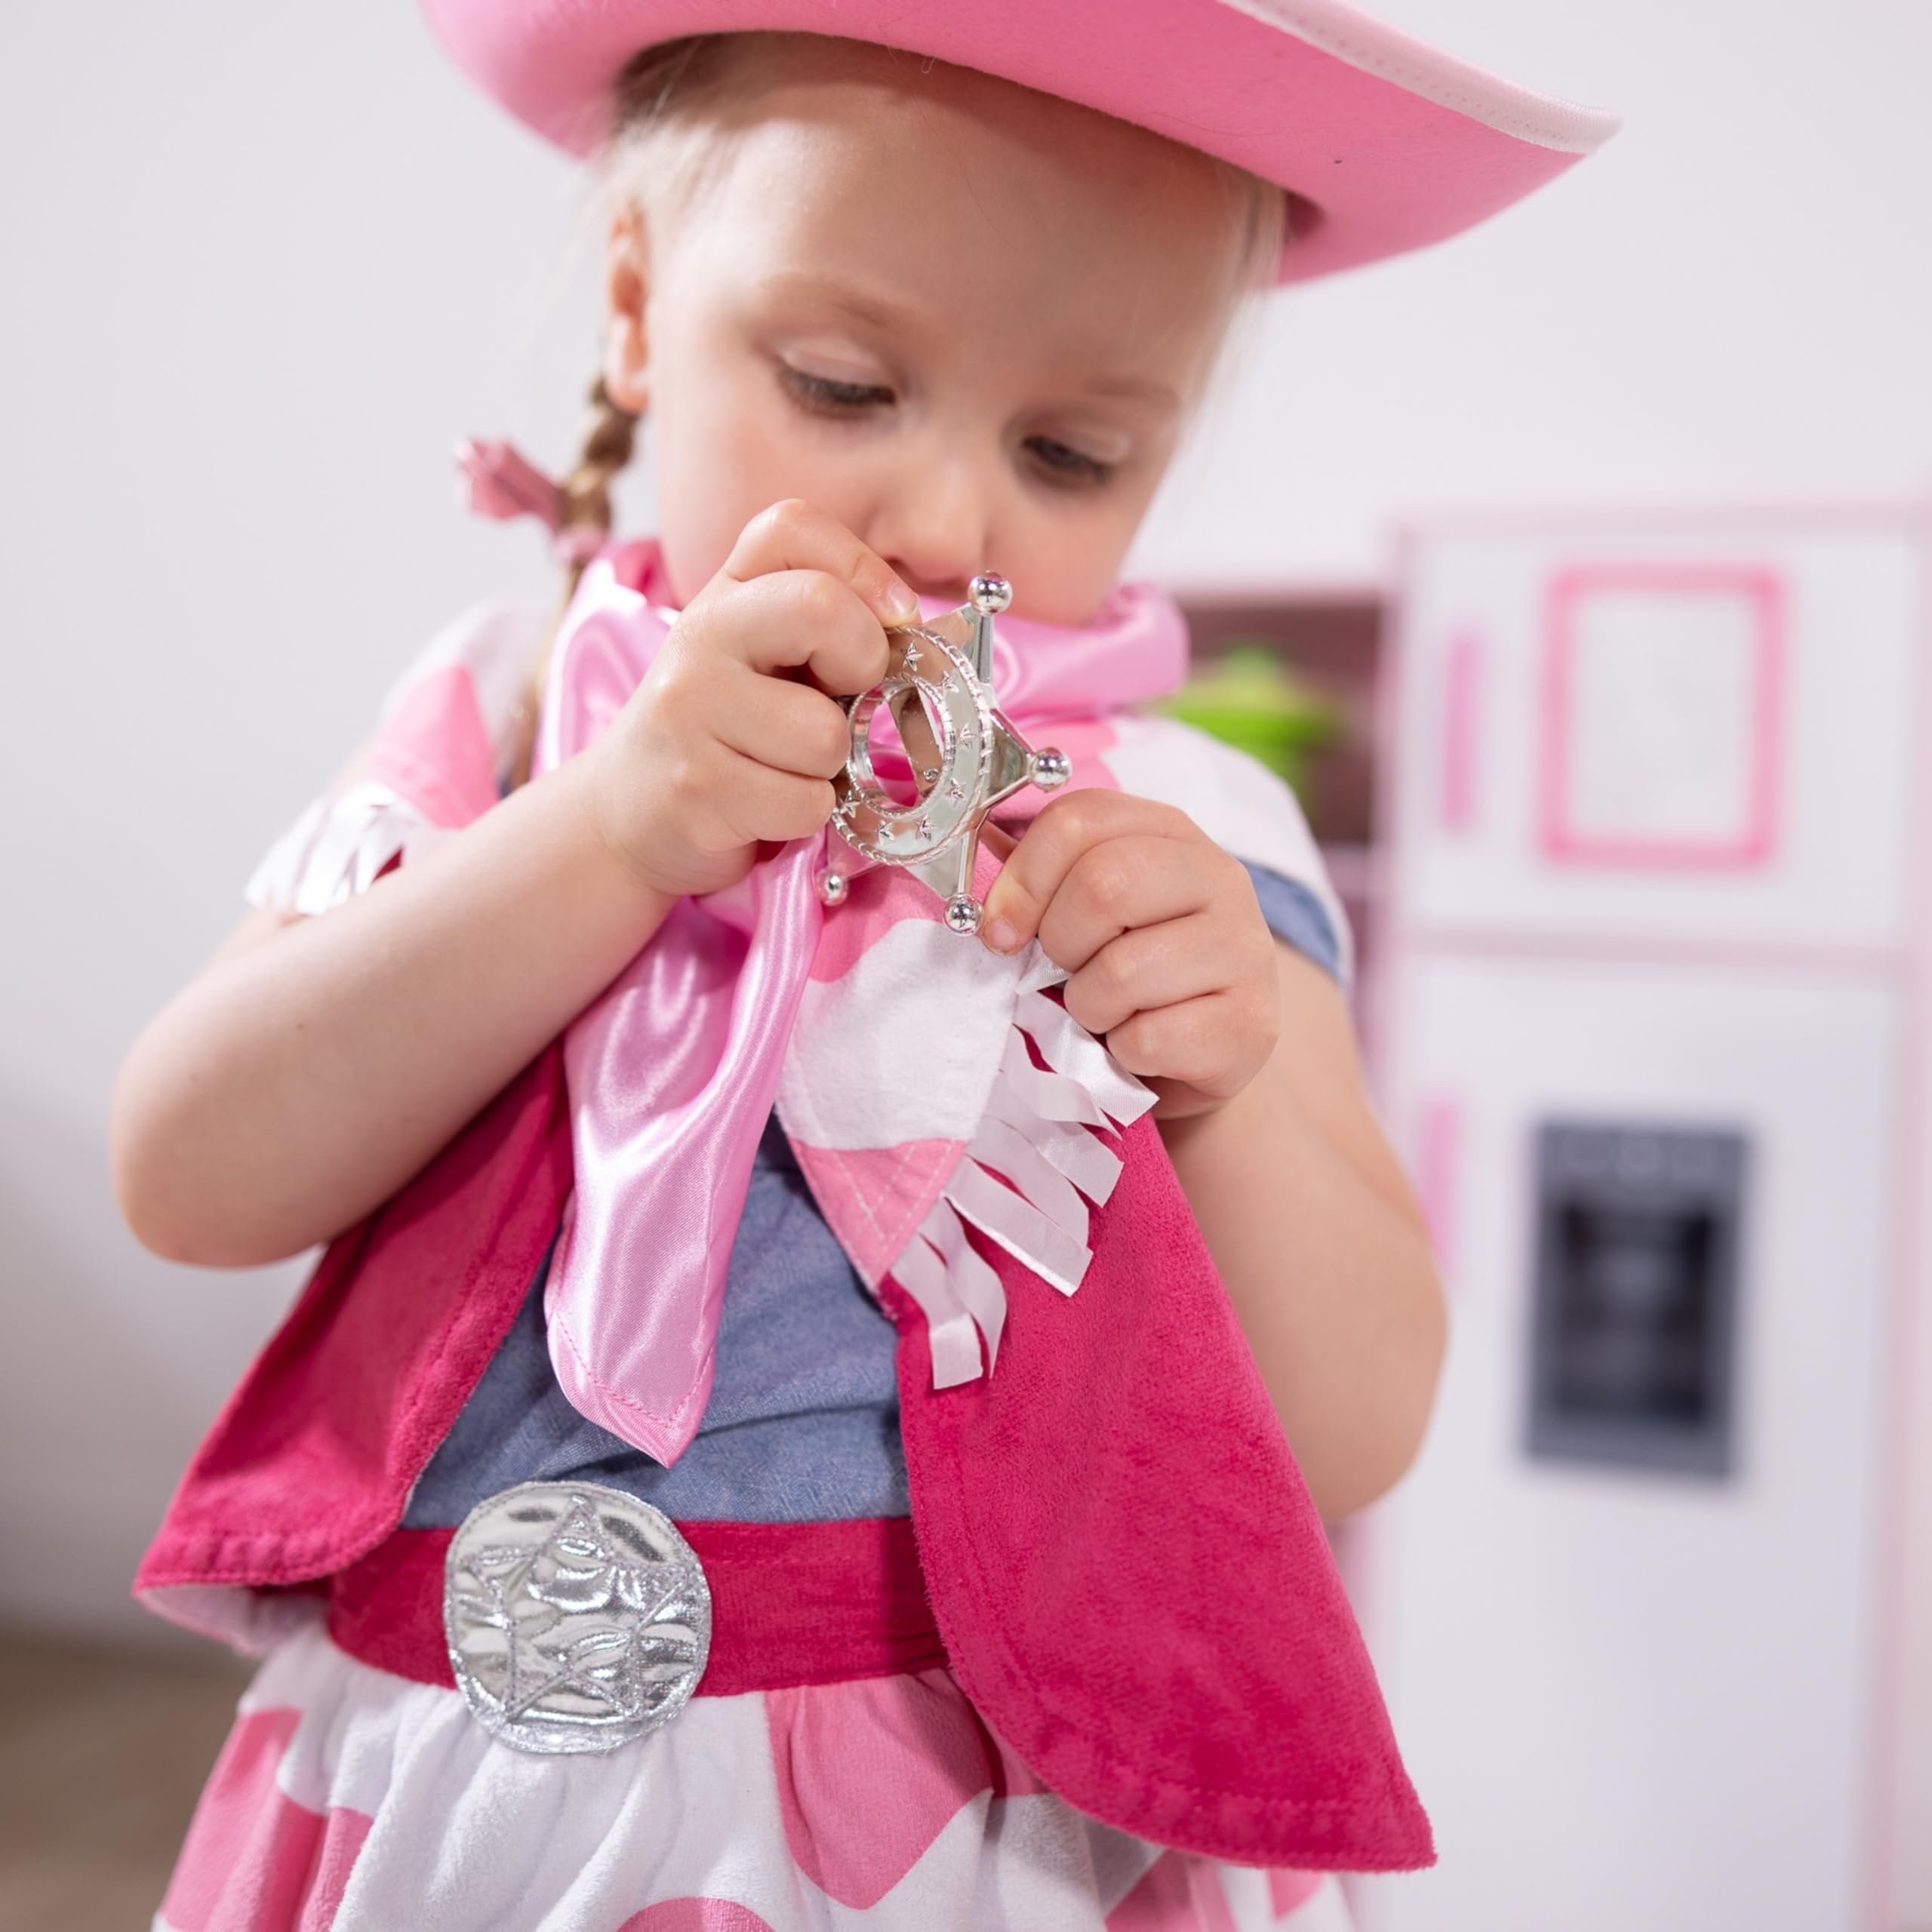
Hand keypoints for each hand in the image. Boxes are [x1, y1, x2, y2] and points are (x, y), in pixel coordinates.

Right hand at [585, 499, 917, 897]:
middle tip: (843, 699)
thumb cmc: (724, 734)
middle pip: (821, 607)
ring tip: (783, 766)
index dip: (863, 569)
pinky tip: (765, 806)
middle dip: (863, 663)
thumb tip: (933, 631)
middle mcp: (700, 634)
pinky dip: (805, 815)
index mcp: (726, 592)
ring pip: (825, 733)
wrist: (627, 815)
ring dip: (829, 767)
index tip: (890, 622)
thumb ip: (832, 630)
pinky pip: (805, 801)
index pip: (792, 526)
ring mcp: (689, 707)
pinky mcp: (696, 784)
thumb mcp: (766, 658)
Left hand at [979, 792, 1280, 1118]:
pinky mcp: (1251, 1024)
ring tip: (1106, 1012)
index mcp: (1169, 832)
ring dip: (1088, 1007)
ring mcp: (1245, 949)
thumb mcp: (1083, 913)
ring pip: (1123, 971)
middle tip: (1063, 973)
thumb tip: (972, 869)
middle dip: (1059, 943)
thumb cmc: (1125, 974)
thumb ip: (1038, 882)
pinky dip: (1122, 1053)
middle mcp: (1221, 876)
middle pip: (1105, 884)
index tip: (1001, 932)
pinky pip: (1147, 1038)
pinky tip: (1141, 1045)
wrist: (1193, 1058)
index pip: (1080, 819)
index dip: (1023, 878)